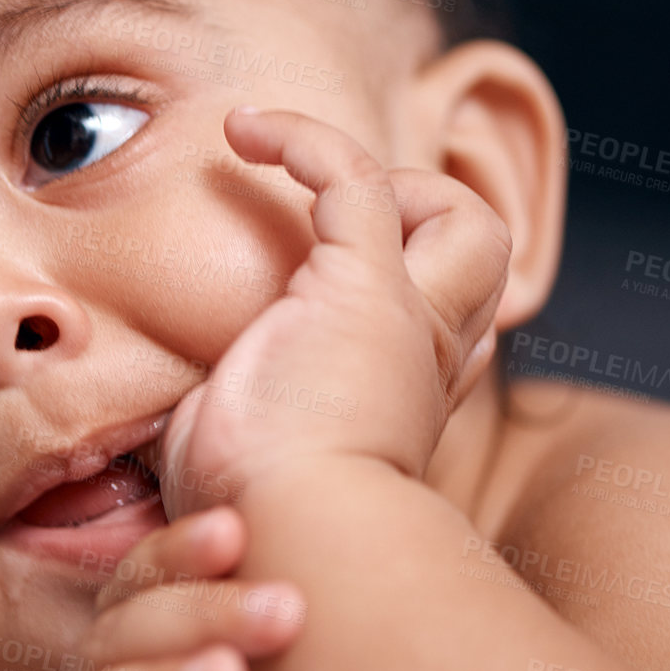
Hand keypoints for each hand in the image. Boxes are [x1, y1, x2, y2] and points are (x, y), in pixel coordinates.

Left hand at [159, 107, 509, 517]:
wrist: (287, 537)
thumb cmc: (255, 524)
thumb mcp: (251, 457)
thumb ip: (238, 415)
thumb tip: (188, 404)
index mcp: (405, 397)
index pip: (450, 322)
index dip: (413, 286)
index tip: (315, 286)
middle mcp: (426, 356)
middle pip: (481, 258)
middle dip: (427, 216)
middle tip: (337, 223)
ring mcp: (405, 317)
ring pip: (461, 217)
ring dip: (397, 183)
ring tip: (303, 172)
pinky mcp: (363, 284)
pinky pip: (353, 176)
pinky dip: (303, 139)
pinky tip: (242, 133)